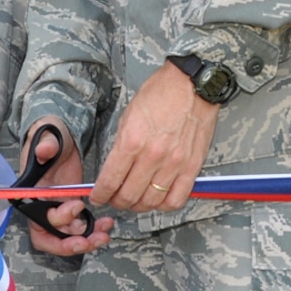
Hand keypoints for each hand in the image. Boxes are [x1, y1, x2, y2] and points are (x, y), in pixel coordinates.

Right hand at [18, 119, 113, 255]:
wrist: (61, 137)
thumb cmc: (49, 137)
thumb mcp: (45, 137)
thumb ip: (45, 144)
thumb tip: (44, 151)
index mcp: (31, 194)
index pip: (38, 220)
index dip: (56, 221)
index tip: (77, 207)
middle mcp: (43, 206)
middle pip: (52, 236)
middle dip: (70, 243)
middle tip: (89, 240)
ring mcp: (58, 208)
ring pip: (69, 236)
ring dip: (86, 238)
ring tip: (104, 233)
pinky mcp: (72, 207)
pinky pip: (81, 227)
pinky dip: (94, 229)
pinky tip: (107, 224)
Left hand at [92, 65, 217, 212]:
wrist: (192, 85)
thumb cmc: (160, 94)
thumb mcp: (128, 116)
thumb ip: (121, 146)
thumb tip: (113, 170)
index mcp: (132, 141)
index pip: (110, 180)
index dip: (100, 194)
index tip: (97, 196)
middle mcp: (152, 156)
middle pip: (128, 196)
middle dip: (116, 202)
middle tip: (114, 199)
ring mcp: (174, 164)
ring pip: (150, 202)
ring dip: (138, 206)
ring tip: (134, 200)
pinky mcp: (192, 167)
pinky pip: (176, 200)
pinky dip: (164, 205)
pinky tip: (158, 198)